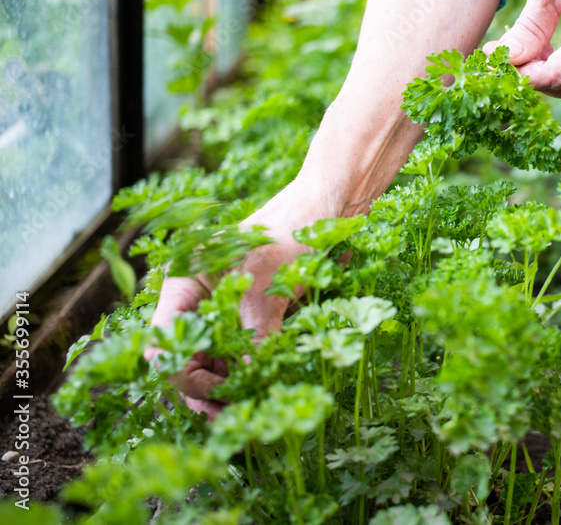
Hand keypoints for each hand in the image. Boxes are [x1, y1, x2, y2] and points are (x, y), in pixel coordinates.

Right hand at [144, 181, 333, 418]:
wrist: (328, 212)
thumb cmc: (291, 231)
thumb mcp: (268, 282)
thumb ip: (255, 329)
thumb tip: (250, 374)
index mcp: (185, 284)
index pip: (164, 337)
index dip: (181, 368)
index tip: (214, 386)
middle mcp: (199, 303)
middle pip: (184, 357)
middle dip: (202, 388)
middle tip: (227, 415)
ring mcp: (225, 314)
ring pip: (212, 363)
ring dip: (225, 389)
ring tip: (244, 411)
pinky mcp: (252, 322)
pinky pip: (240, 358)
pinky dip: (247, 377)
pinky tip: (260, 392)